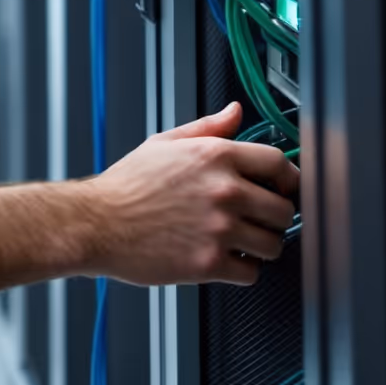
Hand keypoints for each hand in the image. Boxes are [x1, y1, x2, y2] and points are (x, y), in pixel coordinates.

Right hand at [81, 101, 300, 286]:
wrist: (97, 222)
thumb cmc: (128, 185)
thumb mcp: (166, 143)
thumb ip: (207, 128)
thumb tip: (235, 112)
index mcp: (216, 156)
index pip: (279, 164)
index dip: (288, 179)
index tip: (284, 189)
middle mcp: (224, 191)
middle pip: (284, 210)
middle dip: (275, 217)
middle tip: (260, 220)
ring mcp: (219, 229)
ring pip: (273, 244)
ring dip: (262, 246)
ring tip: (242, 241)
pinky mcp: (209, 263)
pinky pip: (251, 272)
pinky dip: (243, 270)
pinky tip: (226, 258)